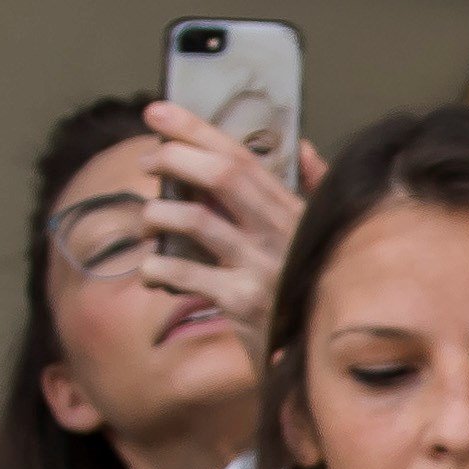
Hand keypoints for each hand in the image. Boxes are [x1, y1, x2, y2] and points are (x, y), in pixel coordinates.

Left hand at [130, 106, 327, 339]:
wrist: (321, 356)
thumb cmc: (313, 293)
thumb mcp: (323, 236)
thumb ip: (315, 191)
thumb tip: (306, 149)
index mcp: (291, 211)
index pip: (240, 156)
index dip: (194, 128)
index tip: (156, 111)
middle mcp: (278, 233)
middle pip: (220, 176)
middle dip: (173, 158)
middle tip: (146, 163)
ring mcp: (260, 268)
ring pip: (196, 220)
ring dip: (157, 215)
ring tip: (145, 225)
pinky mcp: (242, 304)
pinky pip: (185, 273)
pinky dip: (157, 268)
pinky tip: (151, 272)